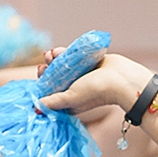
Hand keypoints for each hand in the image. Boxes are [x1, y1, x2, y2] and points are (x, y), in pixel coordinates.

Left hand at [38, 50, 155, 119]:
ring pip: (64, 66)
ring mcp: (82, 76)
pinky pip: (74, 57)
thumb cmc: (97, 91)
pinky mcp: (89, 64)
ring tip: (50, 53)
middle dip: (48, 68)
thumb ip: (53, 102)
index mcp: (70, 101)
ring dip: (55, 59)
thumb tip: (36, 106)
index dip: (43, 81)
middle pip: (56, 77)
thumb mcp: (71, 97)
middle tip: (44, 62)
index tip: (40, 71)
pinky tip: (58, 50)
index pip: (51, 91)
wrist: (121, 78)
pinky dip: (66, 53)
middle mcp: (75, 89)